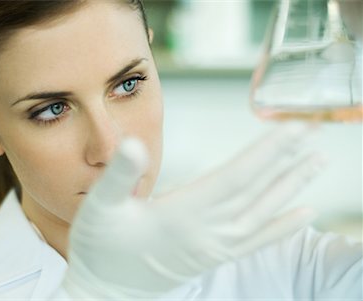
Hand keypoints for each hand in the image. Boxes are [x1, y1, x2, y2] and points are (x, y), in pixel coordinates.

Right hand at [61, 123, 324, 299]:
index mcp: (180, 215)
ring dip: (291, 188)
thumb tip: (134, 144)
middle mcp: (205, 232)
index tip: (293, 130)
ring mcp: (212, 247)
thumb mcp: (98, 206)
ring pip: (261, 214)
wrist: (105, 291)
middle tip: (312, 134)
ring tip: (316, 164)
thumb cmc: (100, 248)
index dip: (266, 152)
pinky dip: (282, 228)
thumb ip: (118, 176)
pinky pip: (256, 241)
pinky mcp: (212, 256)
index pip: (235, 177)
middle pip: (255, 191)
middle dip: (286, 160)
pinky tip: (304, 216)